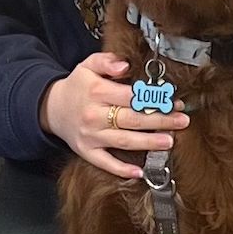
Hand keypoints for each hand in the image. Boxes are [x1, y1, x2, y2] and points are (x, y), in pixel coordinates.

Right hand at [40, 51, 190, 181]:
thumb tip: (125, 65)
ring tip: (169, 141)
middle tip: (181, 120)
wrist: (51, 108)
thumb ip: (107, 61)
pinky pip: (105, 163)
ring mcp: (91, 136)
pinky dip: (121, 170)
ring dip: (149, 143)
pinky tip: (139, 172)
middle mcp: (94, 115)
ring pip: (124, 141)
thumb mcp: (87, 66)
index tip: (173, 100)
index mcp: (96, 92)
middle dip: (160, 120)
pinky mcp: (86, 151)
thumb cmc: (77, 87)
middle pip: (133, 119)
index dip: (154, 99)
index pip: (131, 96)